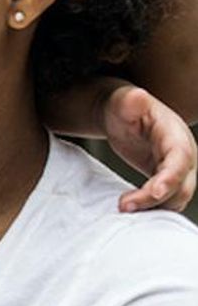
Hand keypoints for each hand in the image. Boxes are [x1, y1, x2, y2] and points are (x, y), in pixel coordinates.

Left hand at [102, 82, 197, 211]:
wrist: (121, 114)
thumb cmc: (122, 106)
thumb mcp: (123, 101)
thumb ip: (131, 102)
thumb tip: (138, 96)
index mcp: (175, 134)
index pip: (180, 159)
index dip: (171, 177)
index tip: (154, 192)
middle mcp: (182, 154)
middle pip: (181, 184)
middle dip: (156, 199)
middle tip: (125, 205)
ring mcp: (177, 168)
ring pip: (176, 196)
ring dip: (153, 207)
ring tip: (124, 208)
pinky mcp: (166, 178)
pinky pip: (167, 198)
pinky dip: (152, 207)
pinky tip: (132, 210)